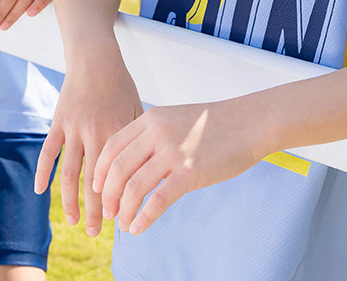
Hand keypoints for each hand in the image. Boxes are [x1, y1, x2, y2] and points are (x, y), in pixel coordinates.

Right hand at [34, 52, 142, 236]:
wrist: (95, 58)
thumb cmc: (120, 84)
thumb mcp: (136, 108)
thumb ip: (139, 138)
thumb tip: (150, 167)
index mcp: (119, 132)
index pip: (119, 175)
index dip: (118, 200)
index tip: (121, 219)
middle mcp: (96, 133)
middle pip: (93, 182)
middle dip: (94, 211)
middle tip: (95, 233)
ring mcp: (74, 129)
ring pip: (69, 173)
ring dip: (69, 201)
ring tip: (72, 222)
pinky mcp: (58, 122)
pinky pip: (47, 152)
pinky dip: (42, 172)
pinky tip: (39, 192)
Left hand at [94, 99, 259, 235]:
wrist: (249, 121)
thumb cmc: (214, 124)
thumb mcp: (176, 119)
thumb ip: (153, 136)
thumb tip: (135, 164)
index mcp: (152, 119)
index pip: (113, 146)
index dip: (101, 170)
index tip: (96, 187)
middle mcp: (158, 133)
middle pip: (118, 168)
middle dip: (107, 194)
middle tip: (108, 212)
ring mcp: (173, 152)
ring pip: (133, 187)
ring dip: (124, 210)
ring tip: (123, 223)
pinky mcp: (190, 171)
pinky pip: (158, 200)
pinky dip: (144, 218)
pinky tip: (139, 227)